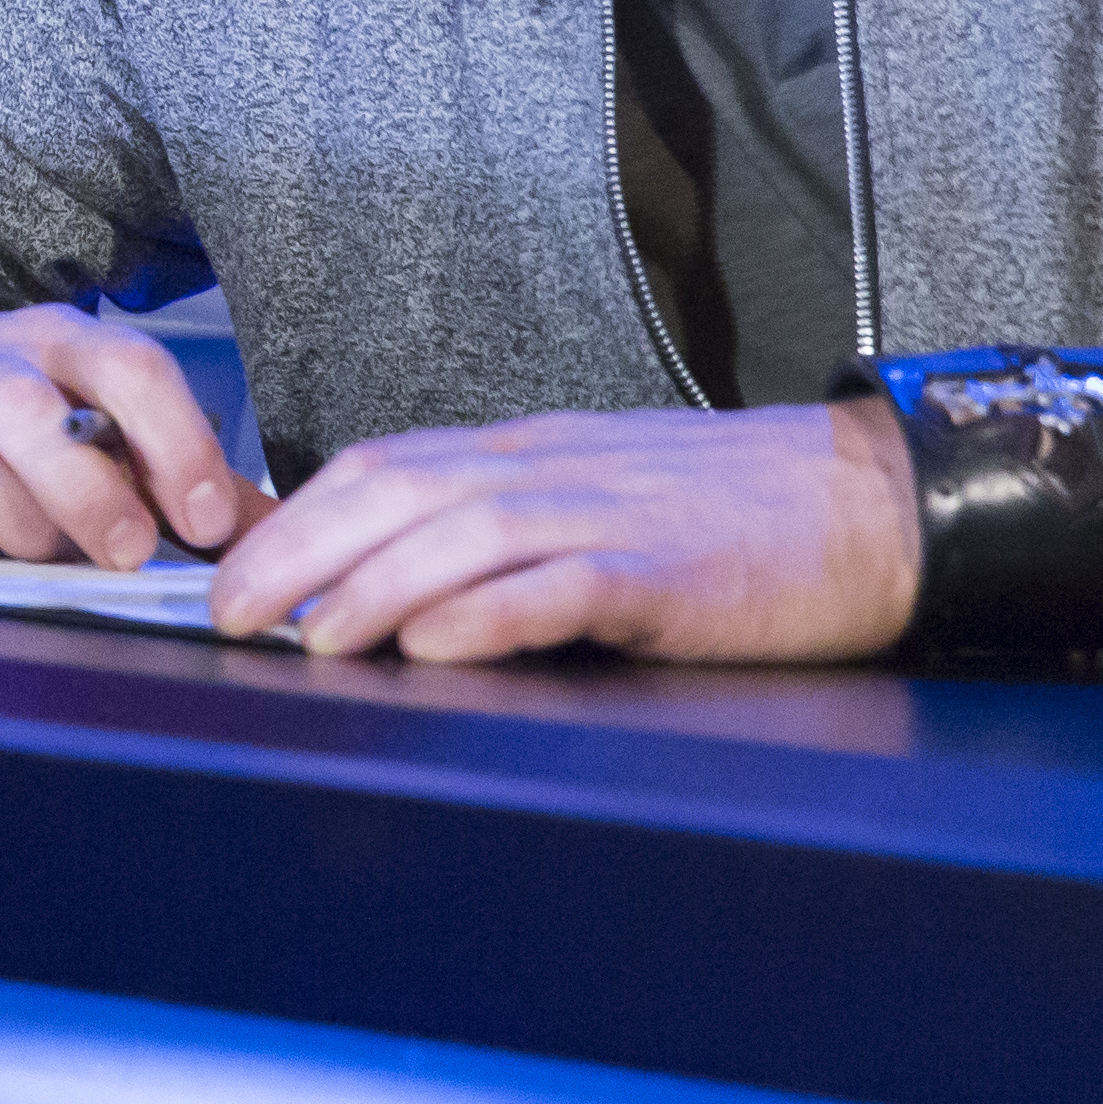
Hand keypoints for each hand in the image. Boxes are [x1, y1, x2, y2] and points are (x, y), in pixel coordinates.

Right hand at [0, 306, 260, 565]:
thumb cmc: (3, 415)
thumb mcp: (92, 416)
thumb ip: (179, 473)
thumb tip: (273, 532)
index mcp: (60, 344)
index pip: (129, 367)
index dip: (177, 444)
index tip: (206, 521)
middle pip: (31, 413)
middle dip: (89, 495)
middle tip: (128, 553)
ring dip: (15, 527)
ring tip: (40, 552)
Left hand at [207, 401, 923, 662]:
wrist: (874, 502)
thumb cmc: (738, 516)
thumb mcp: (601, 497)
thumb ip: (510, 529)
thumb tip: (402, 585)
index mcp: (532, 455)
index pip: (385, 464)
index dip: (297, 517)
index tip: (232, 571)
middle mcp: (554, 472)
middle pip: (397, 491)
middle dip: (298, 552)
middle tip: (228, 612)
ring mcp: (612, 517)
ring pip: (464, 534)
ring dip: (375, 587)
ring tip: (311, 638)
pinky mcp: (669, 574)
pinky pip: (565, 586)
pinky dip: (492, 613)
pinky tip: (438, 648)